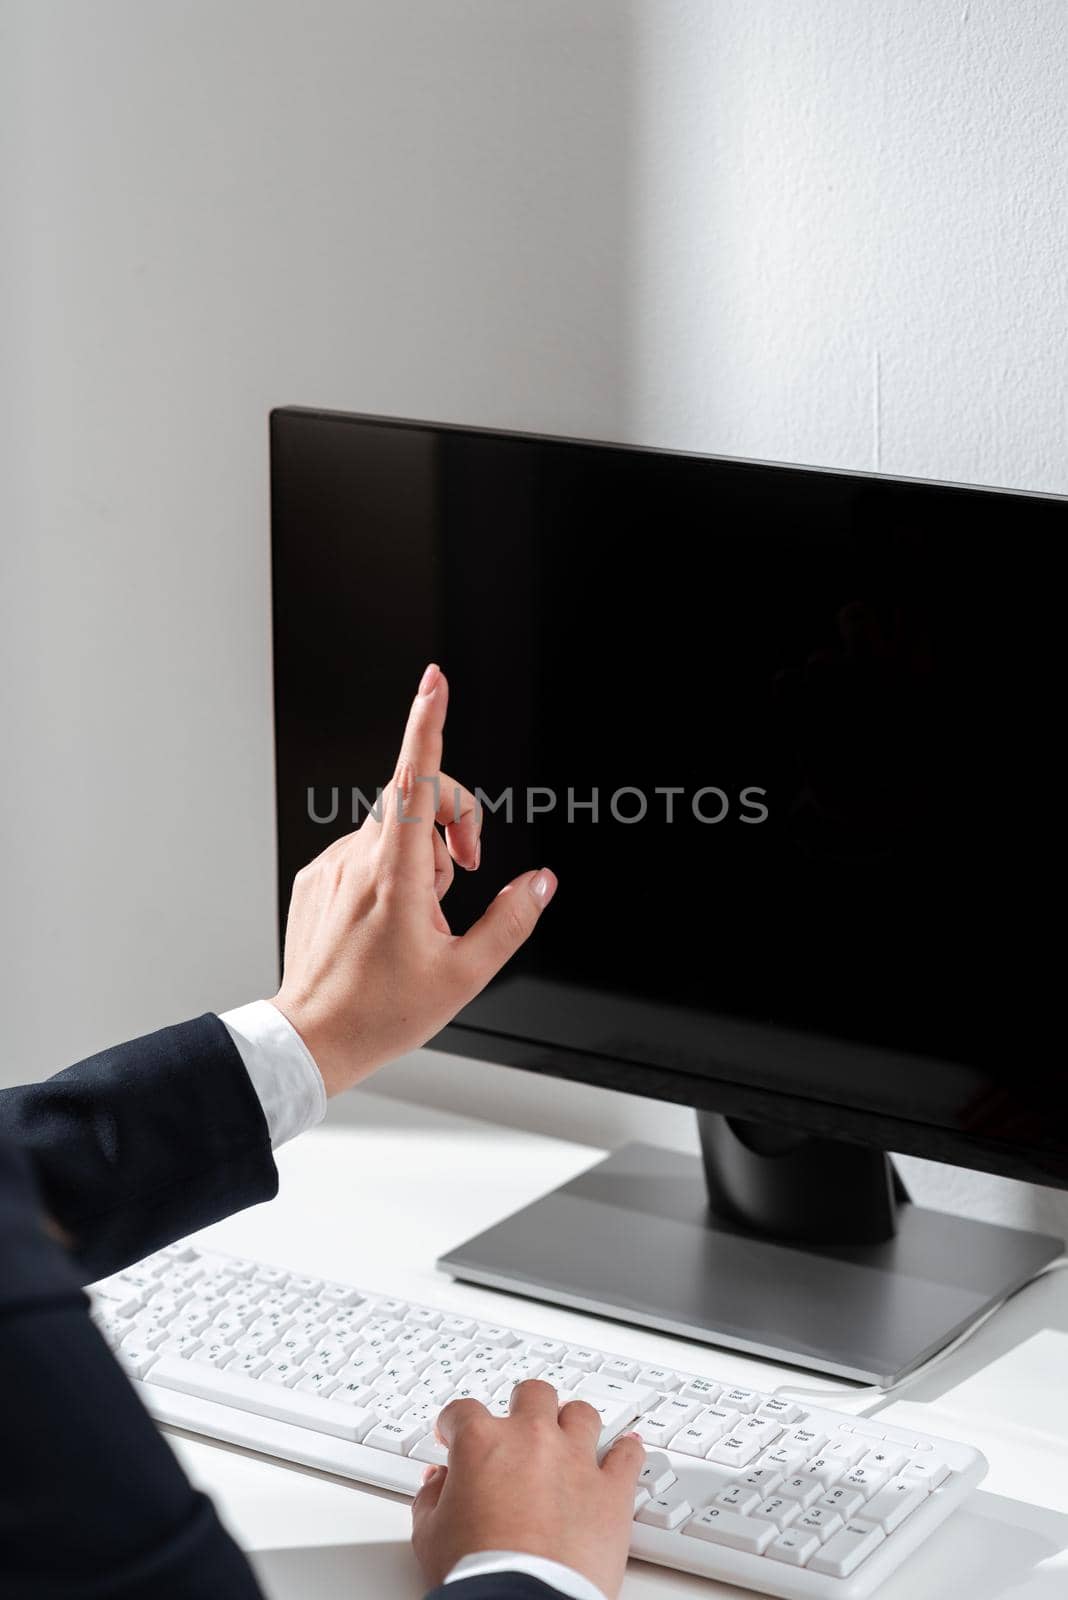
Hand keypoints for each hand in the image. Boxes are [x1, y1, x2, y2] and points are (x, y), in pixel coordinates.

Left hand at [269, 663, 556, 1095]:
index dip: (429, 723)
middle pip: (415, 797)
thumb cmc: (381, 1012)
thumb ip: (511, 920)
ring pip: (392, 829)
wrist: (312, 1039)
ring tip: (421, 917)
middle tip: (466, 871)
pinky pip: (364, 852)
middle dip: (452, 821)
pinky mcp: (316, 879)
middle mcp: (358, 858)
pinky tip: (390, 921)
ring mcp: (331, 866)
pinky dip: (389, 870)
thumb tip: (540, 882)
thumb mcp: (465, 974)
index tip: (434, 684)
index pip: (416, 778)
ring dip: (421, 856)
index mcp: (395, 874)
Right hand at [411, 1380, 642, 1598]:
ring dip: (574, 1422)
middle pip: (533, 1395)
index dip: (455, 1424)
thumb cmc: (477, 1573)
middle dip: (523, 1406)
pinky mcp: (611, 1491)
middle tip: (518, 1425)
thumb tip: (437, 1482)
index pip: (463, 1412)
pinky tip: (627, 1448)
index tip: (454, 1434)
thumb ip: (431, 1497)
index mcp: (482, 1443)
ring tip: (570, 1435)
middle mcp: (532, 1439)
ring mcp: (576, 1460)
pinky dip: (628, 1450)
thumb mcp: (430, 1535)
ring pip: (582, 1414)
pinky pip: (629, 1455)